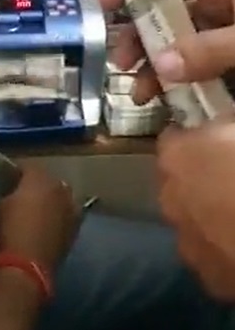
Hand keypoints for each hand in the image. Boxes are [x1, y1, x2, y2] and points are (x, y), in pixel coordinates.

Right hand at [0, 164, 78, 273]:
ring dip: (51, 199)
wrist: (28, 265)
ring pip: (60, 195)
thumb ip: (10, 192)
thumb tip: (13, 191)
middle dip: (37, 185)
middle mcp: (60, 187)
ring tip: (38, 210)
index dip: (17, 173)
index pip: (27, 167)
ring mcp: (71, 206)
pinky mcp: (76, 225)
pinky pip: (67, 213)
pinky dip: (59, 215)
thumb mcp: (1, 205)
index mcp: (39, 178)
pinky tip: (49, 224)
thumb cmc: (10, 230)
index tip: (9, 180)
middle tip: (23, 195)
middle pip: (47, 180)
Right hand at [101, 0, 234, 102]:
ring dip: (152, 68)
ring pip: (175, 47)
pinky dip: (176, 86)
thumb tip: (161, 65)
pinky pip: (193, 73)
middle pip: (163, 13)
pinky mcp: (226, 68)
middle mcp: (216, 8)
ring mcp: (220, 40)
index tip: (102, 6)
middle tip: (121, 62)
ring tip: (140, 95)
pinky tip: (164, 104)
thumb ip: (210, 48)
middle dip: (137, 37)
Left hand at [158, 121, 234, 301]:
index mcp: (177, 157)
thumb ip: (226, 121)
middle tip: (229, 175)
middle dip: (198, 177)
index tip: (214, 139)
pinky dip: (223, 247)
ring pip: (191, 220)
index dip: (193, 137)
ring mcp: (186, 242)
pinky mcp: (209, 278)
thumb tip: (221, 121)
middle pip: (176, 181)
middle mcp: (170, 199)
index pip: (172, 138)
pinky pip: (211, 254)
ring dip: (208, 213)